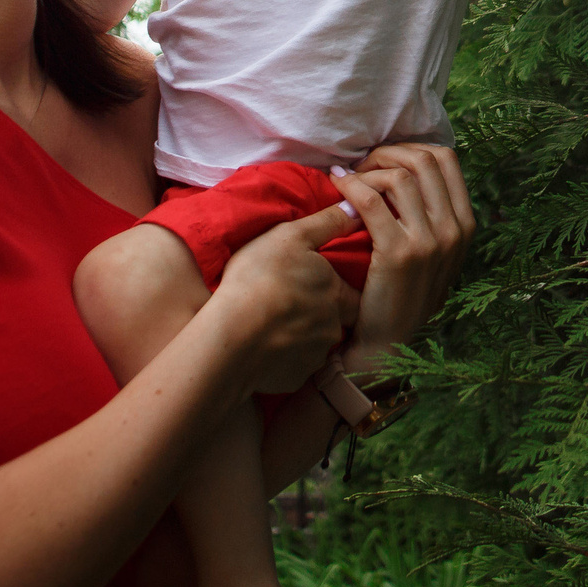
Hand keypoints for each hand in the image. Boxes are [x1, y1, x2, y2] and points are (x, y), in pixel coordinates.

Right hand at [210, 206, 359, 393]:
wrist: (233, 336)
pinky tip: (263, 348)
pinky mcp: (294, 378)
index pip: (354, 294)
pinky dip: (283, 359)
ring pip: (315, 345)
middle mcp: (333, 327)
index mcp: (336, 295)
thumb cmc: (259, 279)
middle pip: (336, 322)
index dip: (339, 290)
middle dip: (321, 316)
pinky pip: (294, 367)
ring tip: (272, 326)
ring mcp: (314, 356)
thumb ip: (327, 224)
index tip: (323, 287)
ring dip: (300, 337)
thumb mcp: (291, 238)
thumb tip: (355, 208)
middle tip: (294, 306)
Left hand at [331, 143, 476, 372]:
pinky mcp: (399, 253)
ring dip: (367, 171)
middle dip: (387, 154)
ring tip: (348, 180)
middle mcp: (454, 230)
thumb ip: (430, 212)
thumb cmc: (402, 290)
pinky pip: (372, 200)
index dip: (410, 149)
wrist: (388, 341)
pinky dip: (351, 186)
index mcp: (465, 224)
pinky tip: (337, 188)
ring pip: (399, 176)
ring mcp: (430, 242)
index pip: (446, 158)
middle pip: (424, 159)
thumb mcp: (433, 250)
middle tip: (362, 166)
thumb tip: (406, 164)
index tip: (384, 161)